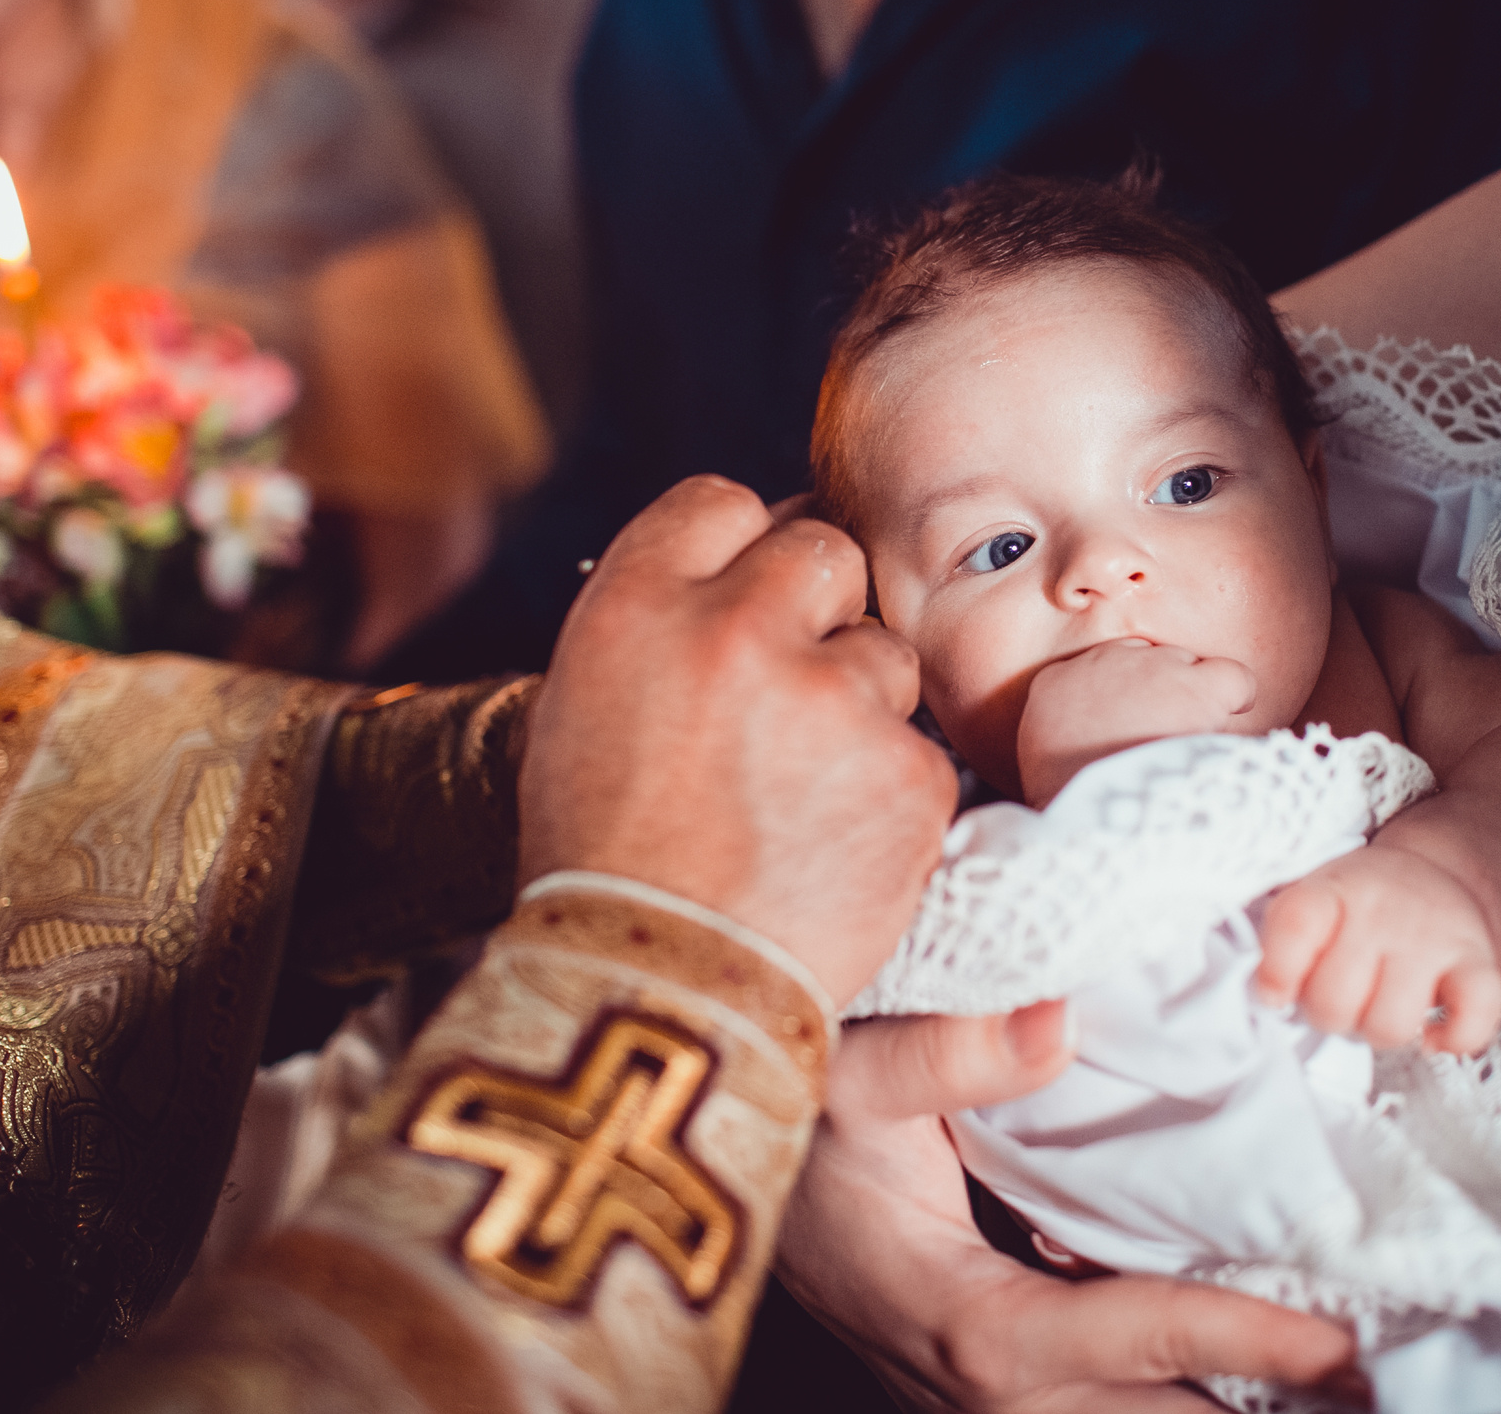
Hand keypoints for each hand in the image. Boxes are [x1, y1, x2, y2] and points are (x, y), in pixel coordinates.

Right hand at [519, 475, 958, 1002]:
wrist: (658, 998)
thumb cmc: (607, 865)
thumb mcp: (584, 711)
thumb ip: (664, 624)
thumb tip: (752, 565)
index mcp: (636, 606)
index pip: (720, 502)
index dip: (740, 551)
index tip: (748, 600)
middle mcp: (735, 630)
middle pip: (822, 551)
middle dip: (817, 610)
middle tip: (788, 697)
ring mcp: (831, 698)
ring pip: (883, 653)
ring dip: (858, 707)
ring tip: (796, 799)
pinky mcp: (906, 772)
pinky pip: (917, 748)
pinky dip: (890, 794)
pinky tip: (832, 847)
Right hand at [777, 1010, 1365, 1411]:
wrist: (713, 1179)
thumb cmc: (792, 1131)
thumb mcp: (846, 1075)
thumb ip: (945, 1051)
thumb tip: (1063, 1021)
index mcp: (960, 1318)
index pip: (1115, 1339)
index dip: (1229, 1338)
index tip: (1335, 1340)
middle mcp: (980, 1387)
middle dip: (1259, 1413)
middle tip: (1384, 1393)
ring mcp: (986, 1402)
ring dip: (1226, 1408)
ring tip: (1349, 1394)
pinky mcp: (994, 1389)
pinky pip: (1103, 1410)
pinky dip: (1177, 1393)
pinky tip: (1256, 1375)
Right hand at [1016, 639, 1256, 806]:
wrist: (1089, 814)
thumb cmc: (1064, 798)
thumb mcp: (1042, 749)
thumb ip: (1065, 725)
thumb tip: (1092, 729)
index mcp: (1060, 678)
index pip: (1102, 668)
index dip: (1125, 698)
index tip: (1130, 726)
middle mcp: (1108, 660)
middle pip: (1148, 662)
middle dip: (1159, 695)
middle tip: (1157, 740)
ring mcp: (1156, 669)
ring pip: (1189, 666)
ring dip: (1191, 699)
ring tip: (1185, 742)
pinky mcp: (1197, 688)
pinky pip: (1234, 679)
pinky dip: (1237, 697)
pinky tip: (1232, 718)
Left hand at [1254, 840, 1500, 1052]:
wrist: (1431, 878)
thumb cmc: (1357, 908)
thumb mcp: (1311, 900)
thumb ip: (1282, 943)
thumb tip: (1272, 998)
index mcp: (1333, 890)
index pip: (1295, 925)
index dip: (1277, 971)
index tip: (1275, 993)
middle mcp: (1384, 911)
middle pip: (1334, 1000)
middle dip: (1328, 1014)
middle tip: (1339, 997)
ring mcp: (1434, 938)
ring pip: (1391, 1024)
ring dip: (1378, 1031)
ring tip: (1378, 1008)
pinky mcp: (1480, 964)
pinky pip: (1474, 1019)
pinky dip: (1453, 1038)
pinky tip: (1433, 1033)